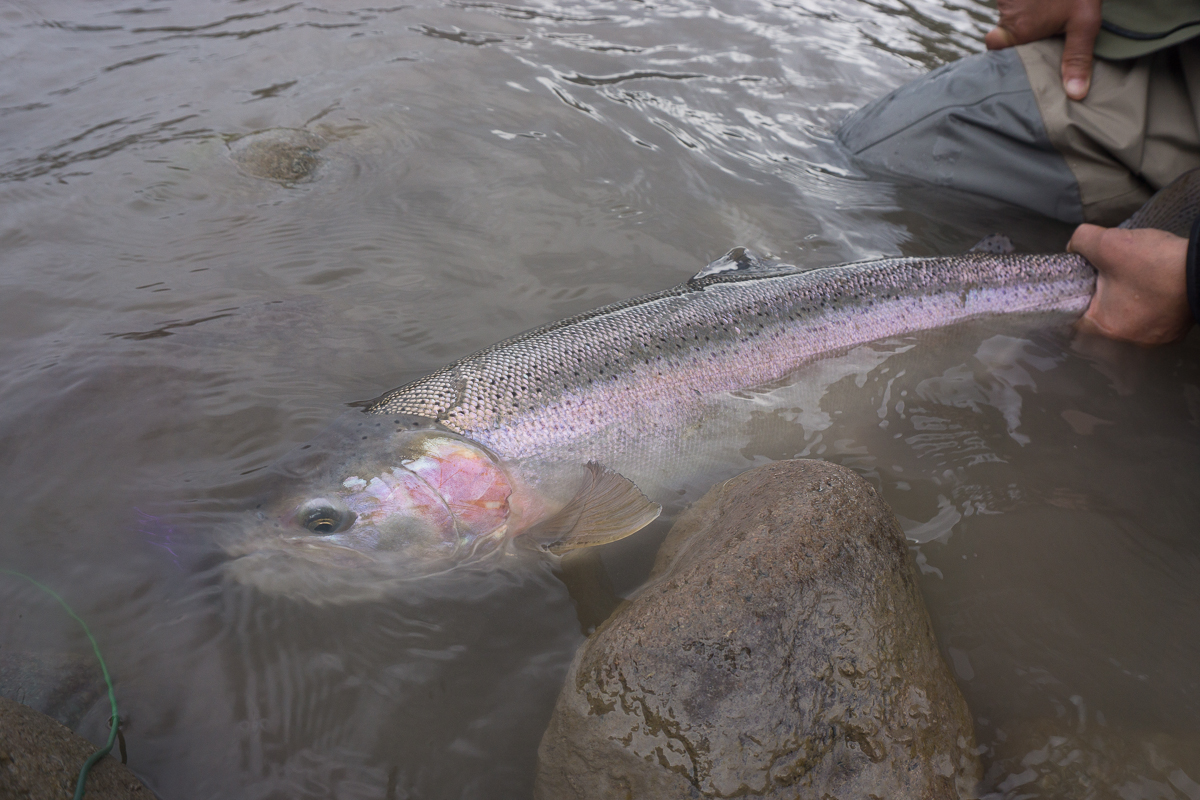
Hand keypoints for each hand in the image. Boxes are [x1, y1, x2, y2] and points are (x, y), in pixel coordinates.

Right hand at [984, 0, 1101, 99]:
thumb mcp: (1085, 22)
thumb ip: (1078, 57)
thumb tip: (1075, 95)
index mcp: (1018, 30)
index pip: (994, 46)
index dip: (1002, 50)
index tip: (1018, 55)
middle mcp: (1007, 15)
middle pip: (1002, 33)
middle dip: (1018, 36)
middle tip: (1038, 40)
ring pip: (1009, 15)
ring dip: (1024, 17)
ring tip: (1047, 19)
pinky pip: (1015, 2)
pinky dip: (1027, 5)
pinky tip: (1044, 5)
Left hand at [1067, 224, 1191, 344]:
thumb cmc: (1158, 263)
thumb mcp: (1108, 243)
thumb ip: (1081, 241)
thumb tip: (1074, 245)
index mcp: (1105, 328)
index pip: (1074, 318)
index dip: (1074, 295)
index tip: (1082, 279)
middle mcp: (1128, 341)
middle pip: (1101, 319)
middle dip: (1101, 296)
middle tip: (1108, 276)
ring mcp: (1153, 339)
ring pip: (1127, 319)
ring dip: (1125, 301)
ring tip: (1133, 280)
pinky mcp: (1172, 332)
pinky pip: (1150, 319)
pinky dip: (1147, 305)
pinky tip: (1151, 288)